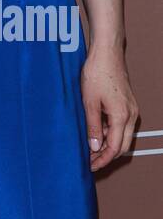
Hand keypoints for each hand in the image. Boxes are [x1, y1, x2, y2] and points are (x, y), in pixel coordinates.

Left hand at [81, 50, 138, 171]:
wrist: (107, 53)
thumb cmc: (97, 73)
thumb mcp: (89, 102)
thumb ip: (92, 126)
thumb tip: (94, 147)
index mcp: (122, 116)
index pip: (115, 148)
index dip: (102, 160)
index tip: (90, 165)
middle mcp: (131, 115)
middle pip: (122, 146)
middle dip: (106, 156)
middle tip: (90, 160)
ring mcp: (131, 109)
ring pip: (122, 135)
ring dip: (107, 143)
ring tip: (89, 147)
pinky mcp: (127, 104)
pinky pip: (120, 125)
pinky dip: (109, 132)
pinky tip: (95, 131)